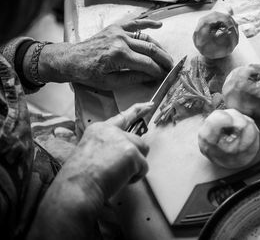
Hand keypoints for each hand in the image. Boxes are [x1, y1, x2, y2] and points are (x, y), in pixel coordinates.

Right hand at [28, 102, 152, 239]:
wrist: (77, 187)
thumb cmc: (80, 177)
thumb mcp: (90, 152)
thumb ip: (107, 147)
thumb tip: (123, 154)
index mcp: (99, 129)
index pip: (123, 117)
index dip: (138, 110)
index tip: (149, 104)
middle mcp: (111, 131)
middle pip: (137, 140)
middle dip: (134, 156)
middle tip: (120, 170)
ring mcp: (123, 140)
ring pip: (143, 151)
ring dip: (135, 166)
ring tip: (117, 175)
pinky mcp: (131, 152)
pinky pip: (144, 167)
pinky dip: (136, 177)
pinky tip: (120, 180)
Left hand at [36, 19, 172, 89]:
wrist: (71, 59)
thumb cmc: (88, 73)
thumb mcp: (110, 82)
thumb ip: (133, 78)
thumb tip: (152, 78)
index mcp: (120, 55)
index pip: (147, 64)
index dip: (159, 72)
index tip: (166, 77)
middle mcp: (121, 40)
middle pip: (151, 49)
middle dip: (164, 60)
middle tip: (172, 67)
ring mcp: (119, 31)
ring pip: (146, 37)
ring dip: (158, 46)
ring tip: (166, 56)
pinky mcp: (115, 27)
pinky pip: (135, 23)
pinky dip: (147, 23)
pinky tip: (159, 25)